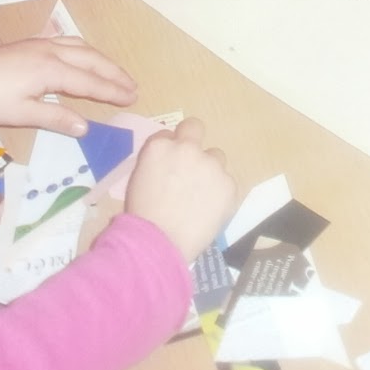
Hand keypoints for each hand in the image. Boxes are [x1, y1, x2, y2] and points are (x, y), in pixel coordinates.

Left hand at [0, 36, 137, 135]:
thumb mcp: (22, 113)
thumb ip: (56, 118)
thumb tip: (86, 127)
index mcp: (51, 70)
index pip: (90, 82)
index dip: (112, 90)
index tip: (132, 97)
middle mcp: (52, 52)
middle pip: (91, 60)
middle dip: (114, 73)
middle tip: (133, 86)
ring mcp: (42, 44)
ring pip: (82, 47)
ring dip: (102, 60)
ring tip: (115, 72)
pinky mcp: (32, 43)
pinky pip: (69, 43)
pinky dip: (86, 50)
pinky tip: (85, 56)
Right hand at [125, 117, 236, 261]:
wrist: (159, 242)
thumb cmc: (143, 215)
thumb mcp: (140, 179)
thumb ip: (158, 162)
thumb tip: (170, 163)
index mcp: (160, 146)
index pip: (168, 135)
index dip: (169, 150)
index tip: (168, 164)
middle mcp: (188, 148)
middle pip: (195, 127)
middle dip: (192, 140)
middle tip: (190, 163)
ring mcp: (211, 165)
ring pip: (216, 157)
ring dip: (209, 169)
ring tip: (200, 196)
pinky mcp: (228, 184)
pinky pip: (226, 182)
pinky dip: (220, 192)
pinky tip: (208, 209)